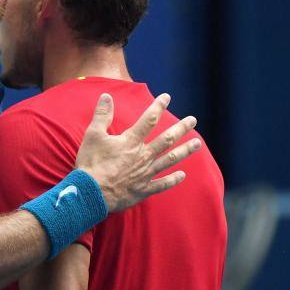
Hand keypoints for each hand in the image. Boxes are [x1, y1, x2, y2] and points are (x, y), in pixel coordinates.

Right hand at [74, 93, 199, 212]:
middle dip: (181, 128)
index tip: (166, 97)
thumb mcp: (93, 135)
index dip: (158, 107)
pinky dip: (173, 179)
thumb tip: (107, 96)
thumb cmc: (91, 163)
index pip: (148, 120)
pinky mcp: (143, 189)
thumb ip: (102, 115)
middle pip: (166, 139)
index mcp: (131, 142)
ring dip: (185, 151)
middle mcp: (143, 156)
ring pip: (170, 160)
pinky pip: (162, 184)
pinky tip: (182, 175)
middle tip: (193, 120)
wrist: (91, 193)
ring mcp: (145, 173)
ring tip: (197, 143)